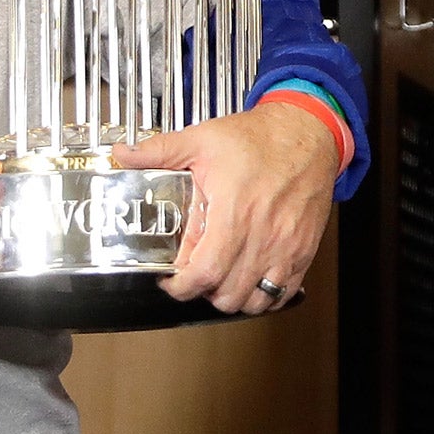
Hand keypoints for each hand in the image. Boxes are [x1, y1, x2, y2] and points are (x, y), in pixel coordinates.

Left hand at [115, 104, 338, 314]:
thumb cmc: (261, 138)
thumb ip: (160, 150)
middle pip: (227, 293)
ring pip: (254, 300)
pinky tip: (249, 279)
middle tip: (192, 276)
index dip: (181, 286)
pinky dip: (263, 296)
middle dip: (202, 292)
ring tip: (220, 278)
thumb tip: (125, 154)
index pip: (204, 272)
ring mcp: (287, 247)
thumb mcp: (204, 138)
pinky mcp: (304, 251)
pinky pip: (283, 294)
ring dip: (232, 296)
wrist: (309, 132)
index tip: (170, 280)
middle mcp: (263, 235)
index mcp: (235, 211)